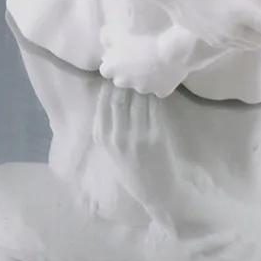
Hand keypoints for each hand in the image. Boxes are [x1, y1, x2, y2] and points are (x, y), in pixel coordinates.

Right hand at [92, 82, 185, 217]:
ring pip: (137, 101)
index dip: (109, 87)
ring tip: (145, 74)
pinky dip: (155, 96)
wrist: (158, 191)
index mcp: (104, 139)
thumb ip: (111, 129)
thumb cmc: (134, 171)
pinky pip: (154, 108)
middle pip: (118, 99)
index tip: (116, 75)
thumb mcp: (114, 151)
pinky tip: (157, 87)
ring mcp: (137, 135)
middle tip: (132, 69)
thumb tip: (112, 100)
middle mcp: (117, 136)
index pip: (103, 105)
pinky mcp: (156, 135)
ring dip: (141, 86)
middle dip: (124, 82)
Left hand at [98, 26, 194, 98]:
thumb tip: (103, 35)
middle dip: (126, 72)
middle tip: (137, 58)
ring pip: (141, 85)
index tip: (120, 54)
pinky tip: (167, 72)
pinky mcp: (161, 91)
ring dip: (144, 77)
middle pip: (121, 80)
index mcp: (113, 68)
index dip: (113, 62)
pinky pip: (159, 88)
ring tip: (154, 63)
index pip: (105, 69)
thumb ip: (107, 36)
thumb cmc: (145, 39)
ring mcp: (144, 89)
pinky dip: (162, 82)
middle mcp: (125, 81)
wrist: (173, 51)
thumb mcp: (119, 32)